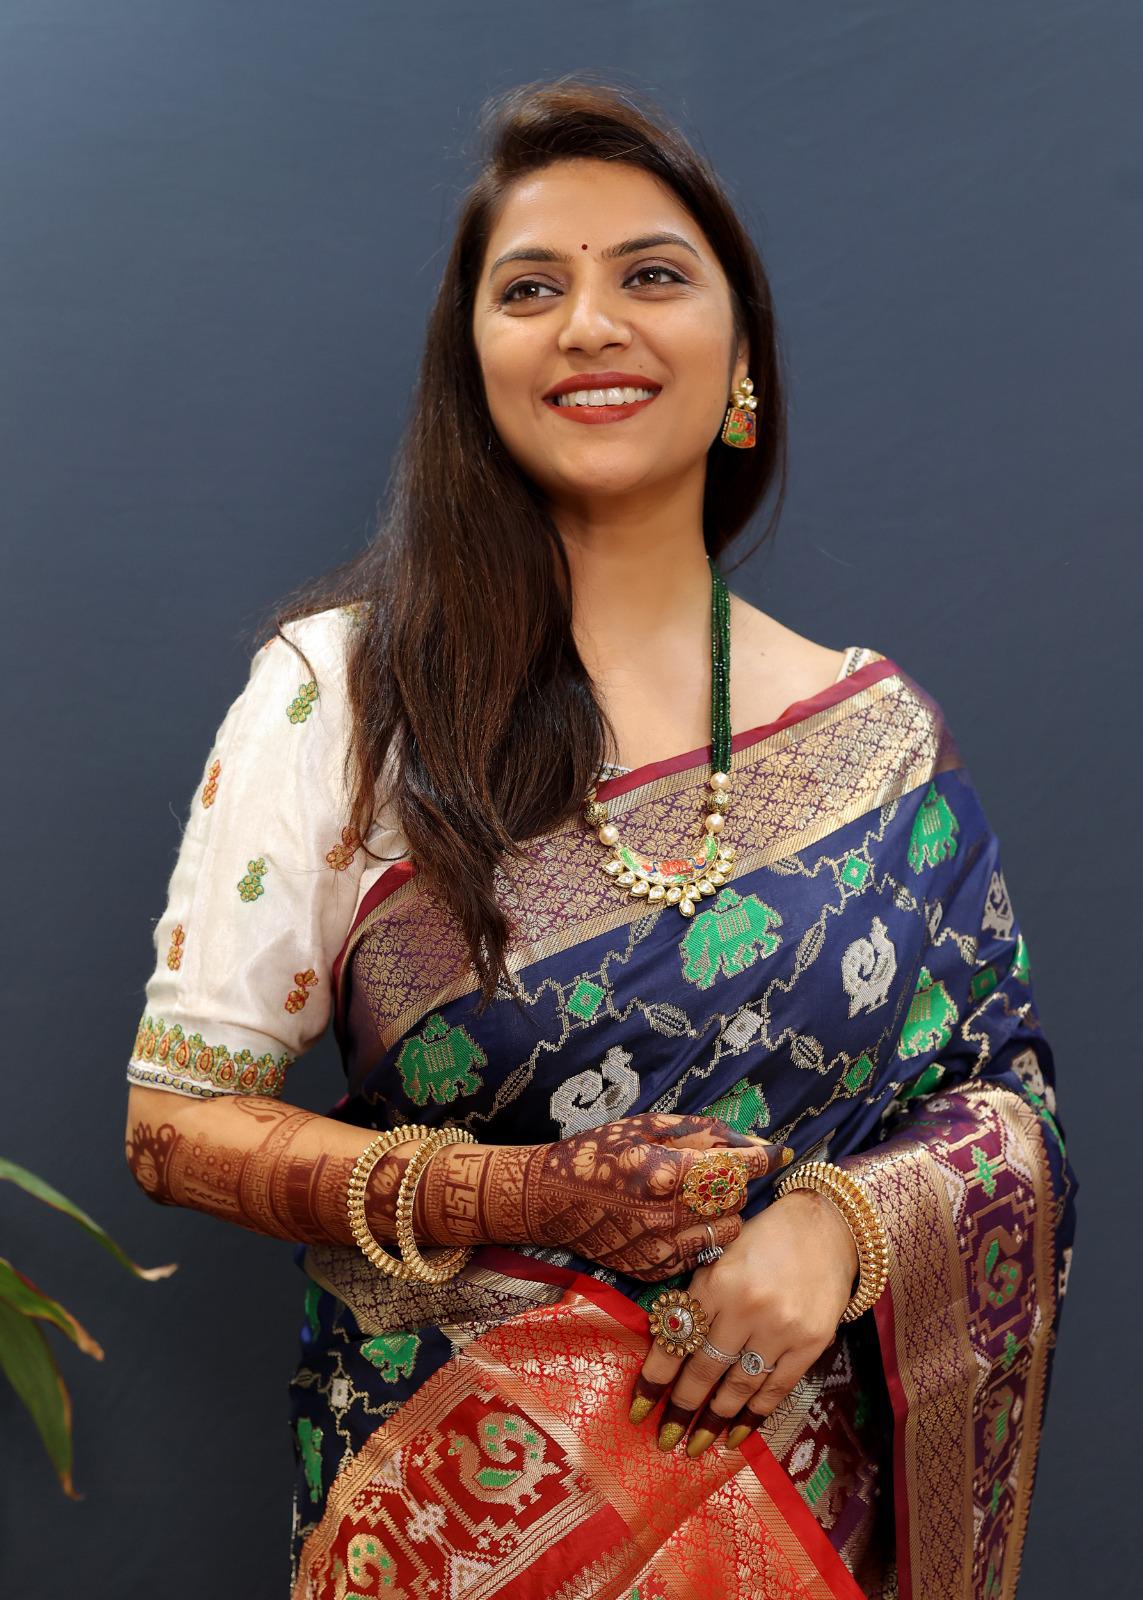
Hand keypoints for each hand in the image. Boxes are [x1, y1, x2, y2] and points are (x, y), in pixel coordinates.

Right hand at [409, 1112, 791, 1279]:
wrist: (551, 1201)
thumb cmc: (599, 1153)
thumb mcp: (648, 1127)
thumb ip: (703, 1133)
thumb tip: (754, 1143)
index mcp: (666, 1172)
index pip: (736, 1168)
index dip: (764, 1158)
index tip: (782, 1153)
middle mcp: (667, 1214)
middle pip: (736, 1201)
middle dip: (737, 1184)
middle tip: (724, 1173)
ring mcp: (660, 1247)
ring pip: (727, 1233)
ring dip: (725, 1214)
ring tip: (705, 1200)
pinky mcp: (654, 1270)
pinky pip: (702, 1255)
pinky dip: (702, 1237)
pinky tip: (682, 1222)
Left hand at [628, 1187, 858, 1452]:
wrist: (825, 1225)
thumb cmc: (763, 1238)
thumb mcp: (719, 1254)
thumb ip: (698, 1296)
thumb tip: (667, 1345)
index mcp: (717, 1281)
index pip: (678, 1340)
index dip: (655, 1379)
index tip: (639, 1408)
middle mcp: (748, 1307)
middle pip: (706, 1371)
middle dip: (682, 1409)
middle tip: (665, 1440)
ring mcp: (782, 1328)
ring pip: (740, 1387)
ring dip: (716, 1419)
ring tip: (696, 1444)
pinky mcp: (811, 1343)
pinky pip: (777, 1389)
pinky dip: (754, 1414)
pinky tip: (736, 1433)